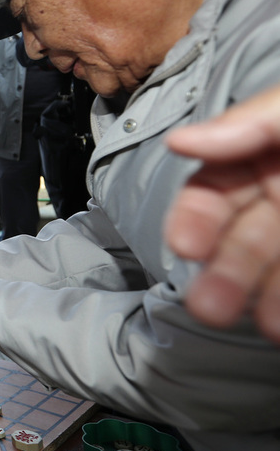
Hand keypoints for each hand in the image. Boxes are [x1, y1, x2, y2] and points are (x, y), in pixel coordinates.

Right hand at [164, 85, 279, 342]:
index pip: (213, 190)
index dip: (195, 218)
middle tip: (209, 309)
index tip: (183, 246)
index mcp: (264, 152)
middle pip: (246, 238)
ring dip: (270, 297)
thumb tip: (180, 141)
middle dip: (228, 273)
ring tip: (268, 328)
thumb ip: (247, 122)